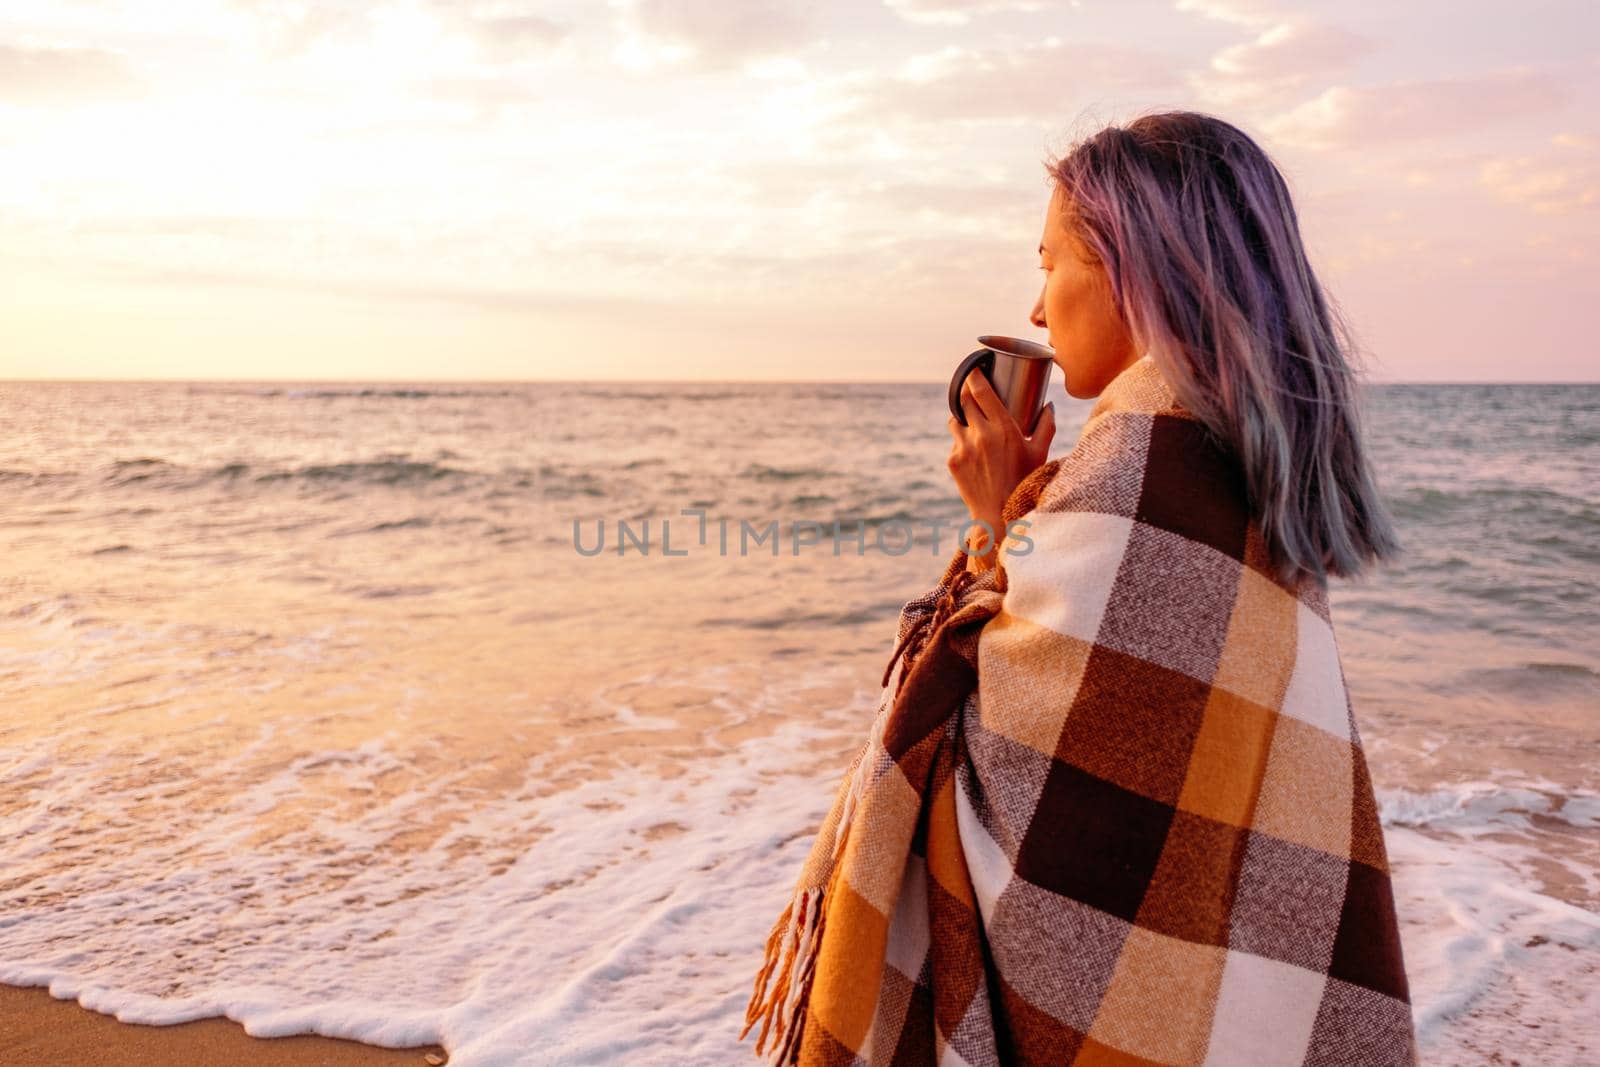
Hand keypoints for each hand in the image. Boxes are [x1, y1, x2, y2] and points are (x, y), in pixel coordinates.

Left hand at [947, 371, 1054, 563]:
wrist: (1000, 515)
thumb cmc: (1025, 482)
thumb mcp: (1040, 453)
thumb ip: (1046, 426)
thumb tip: (1048, 405)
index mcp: (1004, 429)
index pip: (981, 392)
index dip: (974, 376)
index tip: (973, 369)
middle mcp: (981, 436)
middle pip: (964, 401)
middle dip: (966, 393)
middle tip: (972, 390)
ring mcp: (964, 448)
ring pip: (955, 420)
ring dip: (962, 417)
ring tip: (973, 421)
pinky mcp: (953, 461)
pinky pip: (954, 442)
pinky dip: (962, 441)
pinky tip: (974, 450)